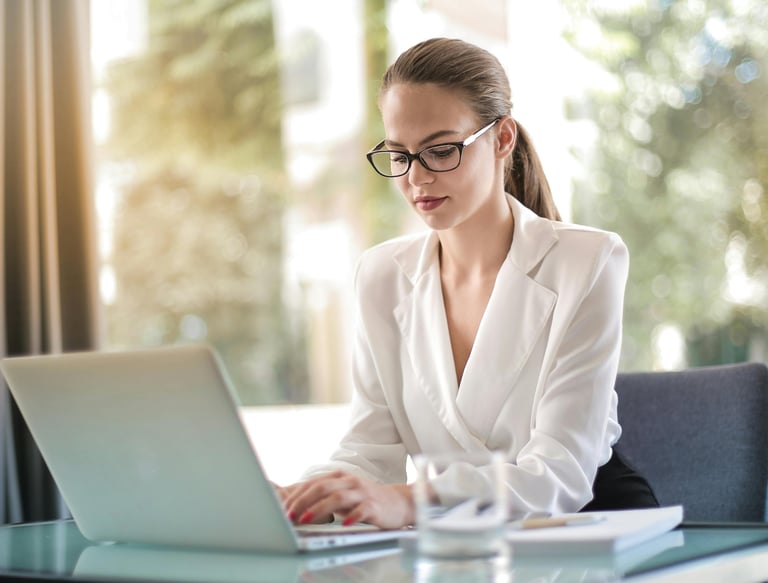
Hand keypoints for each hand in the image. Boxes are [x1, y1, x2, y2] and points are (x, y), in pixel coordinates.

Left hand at [283, 471, 414, 528]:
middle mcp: (349, 481)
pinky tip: (343, 524)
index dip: (296, 497)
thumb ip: (325, 499)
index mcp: (339, 478)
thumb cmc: (365, 500)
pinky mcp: (374, 505)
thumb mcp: (343, 496)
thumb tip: (298, 511)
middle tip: (290, 516)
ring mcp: (362, 492)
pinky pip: (362, 510)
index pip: (312, 484)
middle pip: (322, 487)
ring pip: (338, 497)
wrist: (398, 502)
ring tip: (306, 520)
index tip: (283, 511)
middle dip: (303, 502)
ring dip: (319, 509)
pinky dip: (351, 516)